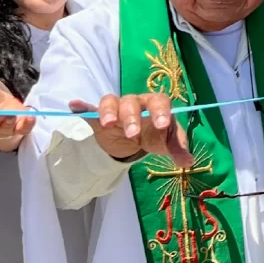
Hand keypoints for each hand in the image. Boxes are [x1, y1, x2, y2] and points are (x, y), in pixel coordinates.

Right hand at [71, 93, 192, 167]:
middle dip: (132, 117)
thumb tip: (188, 161)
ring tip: (108, 125)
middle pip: (132, 103)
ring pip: (110, 102)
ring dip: (109, 111)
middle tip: (132, 135)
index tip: (161, 125)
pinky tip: (74, 106)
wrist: (136, 138)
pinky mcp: (98, 117)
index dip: (161, 111)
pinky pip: (89, 109)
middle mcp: (135, 102)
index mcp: (155, 105)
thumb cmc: (154, 135)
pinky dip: (82, 107)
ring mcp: (116, 108)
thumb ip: (177, 149)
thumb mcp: (166, 142)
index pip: (160, 101)